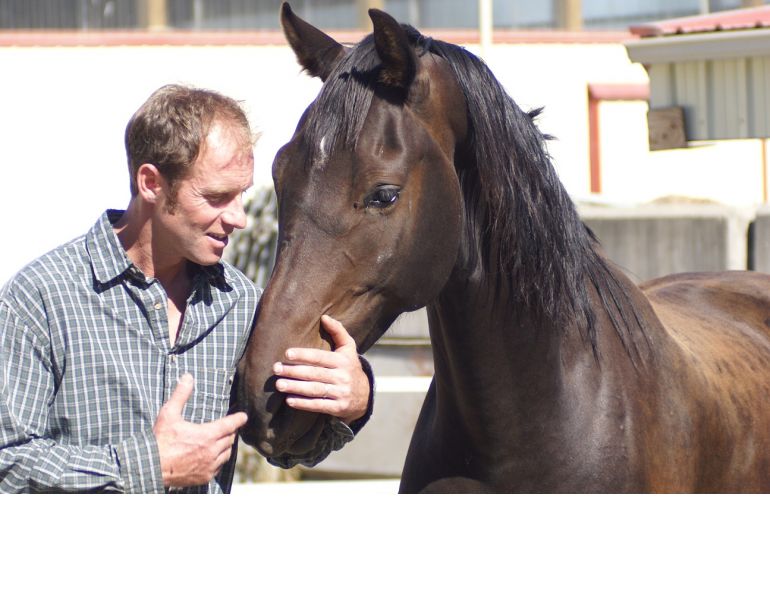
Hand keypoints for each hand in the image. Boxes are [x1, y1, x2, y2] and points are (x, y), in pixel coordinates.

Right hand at [153, 373, 247, 487]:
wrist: (150, 468)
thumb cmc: (160, 440)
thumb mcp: (168, 414)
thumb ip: (180, 395)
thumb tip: (188, 377)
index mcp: (207, 435)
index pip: (230, 424)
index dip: (238, 418)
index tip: (244, 416)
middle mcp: (212, 451)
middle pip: (230, 439)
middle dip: (230, 431)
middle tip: (227, 427)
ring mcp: (210, 466)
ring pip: (227, 453)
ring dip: (225, 446)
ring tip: (221, 440)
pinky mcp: (205, 477)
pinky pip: (219, 467)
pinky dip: (218, 460)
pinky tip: (212, 456)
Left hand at [273, 315, 369, 424]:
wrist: (365, 394)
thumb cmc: (350, 367)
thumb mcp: (349, 348)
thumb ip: (338, 331)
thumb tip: (324, 317)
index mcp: (342, 360)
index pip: (320, 357)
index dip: (304, 355)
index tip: (287, 354)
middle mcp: (342, 376)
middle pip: (315, 373)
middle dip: (294, 371)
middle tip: (276, 369)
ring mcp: (341, 393)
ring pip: (315, 389)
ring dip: (296, 387)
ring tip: (279, 384)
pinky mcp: (338, 407)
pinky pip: (319, 405)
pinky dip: (304, 404)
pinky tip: (289, 400)